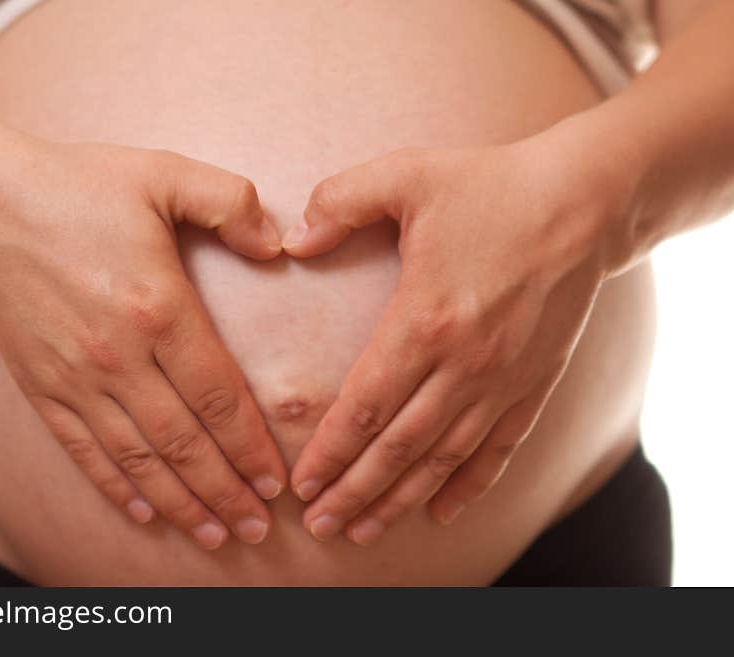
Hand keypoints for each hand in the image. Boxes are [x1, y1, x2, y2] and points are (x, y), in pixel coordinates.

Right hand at [0, 139, 287, 548]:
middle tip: (259, 529)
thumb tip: (279, 245)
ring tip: (216, 535)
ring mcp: (76, 378)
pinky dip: (117, 487)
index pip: (219, 398)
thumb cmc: (81, 187)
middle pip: (185, 443)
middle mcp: (119, 356)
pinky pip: (85, 451)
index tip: (276, 481)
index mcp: (159, 309)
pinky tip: (145, 513)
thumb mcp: (165, 173)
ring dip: (182, 503)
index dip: (251, 447)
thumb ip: (231, 202)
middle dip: (226, 492)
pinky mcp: (41, 388)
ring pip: (139, 459)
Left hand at [283, 141, 622, 544]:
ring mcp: (502, 381)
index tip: (302, 482)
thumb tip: (294, 241)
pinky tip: (442, 512)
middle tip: (319, 526)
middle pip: (397, 447)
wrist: (583, 201)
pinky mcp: (533, 384)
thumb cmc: (491, 185)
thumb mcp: (407, 174)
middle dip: (353, 491)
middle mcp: (464, 364)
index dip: (330, 450)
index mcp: (424, 320)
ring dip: (399, 499)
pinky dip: (469, 486)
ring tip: (363, 530)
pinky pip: (498, 449)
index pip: (364, 405)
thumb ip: (341, 202)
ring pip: (442, 459)